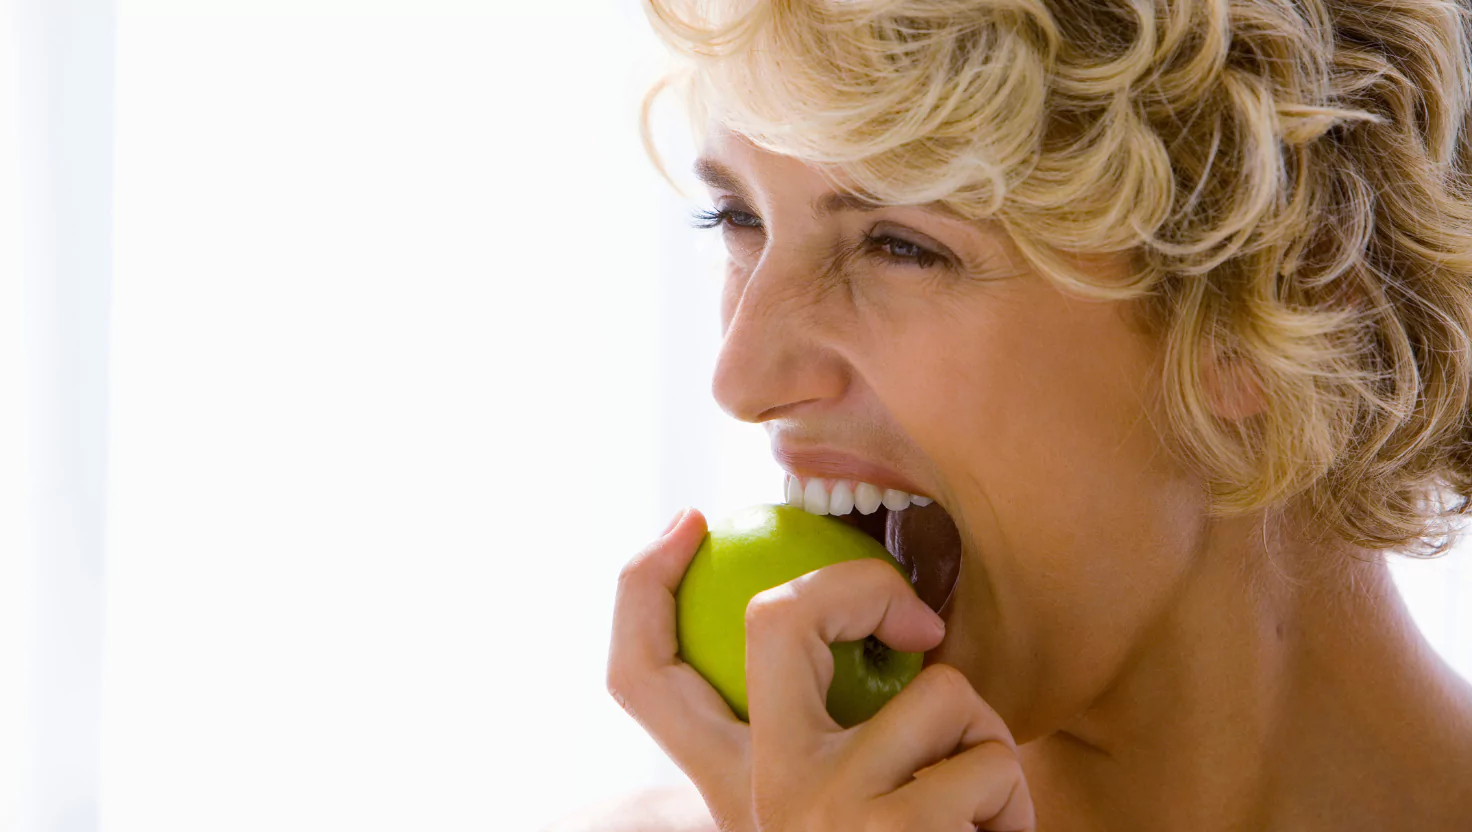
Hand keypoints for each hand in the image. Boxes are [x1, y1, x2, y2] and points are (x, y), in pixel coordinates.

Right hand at [607, 508, 1035, 831]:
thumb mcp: (829, 809)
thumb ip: (815, 736)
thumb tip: (842, 626)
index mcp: (726, 785)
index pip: (639, 672)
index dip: (642, 582)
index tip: (690, 525)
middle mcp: (756, 793)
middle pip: (770, 621)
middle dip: (857, 587)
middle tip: (916, 624)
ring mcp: (826, 810)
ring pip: (936, 692)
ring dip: (983, 739)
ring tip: (975, 805)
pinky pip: (989, 758)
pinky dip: (1014, 800)